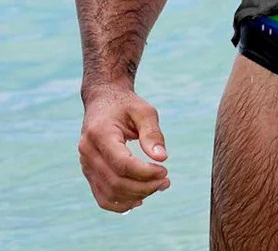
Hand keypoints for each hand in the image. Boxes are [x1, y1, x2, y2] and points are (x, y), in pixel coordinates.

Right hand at [78, 86, 170, 211]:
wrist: (103, 101)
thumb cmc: (126, 105)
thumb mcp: (144, 111)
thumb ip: (152, 133)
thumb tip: (162, 158)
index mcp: (100, 133)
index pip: (122, 163)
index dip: (145, 172)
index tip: (165, 171)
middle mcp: (88, 151)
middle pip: (115, 182)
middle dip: (143, 186)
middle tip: (165, 181)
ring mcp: (85, 164)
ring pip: (108, 193)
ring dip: (135, 196)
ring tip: (158, 187)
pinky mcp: (88, 172)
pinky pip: (102, 196)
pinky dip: (121, 203)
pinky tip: (140, 198)